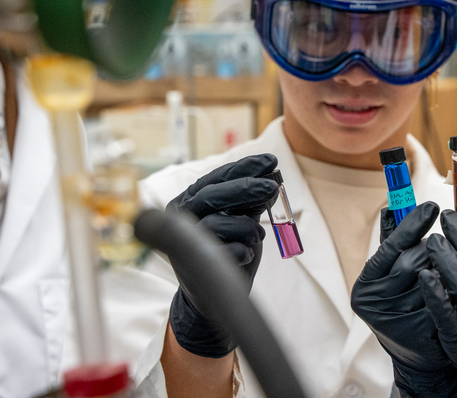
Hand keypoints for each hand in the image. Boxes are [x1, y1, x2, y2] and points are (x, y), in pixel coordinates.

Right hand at [166, 153, 278, 356]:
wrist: (208, 294)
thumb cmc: (226, 248)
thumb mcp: (240, 219)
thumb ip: (250, 201)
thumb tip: (273, 178)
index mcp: (189, 200)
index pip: (216, 178)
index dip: (244, 167)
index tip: (272, 161)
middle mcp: (182, 217)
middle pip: (212, 195)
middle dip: (246, 188)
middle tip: (273, 186)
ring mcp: (186, 242)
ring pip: (218, 223)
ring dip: (247, 227)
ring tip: (258, 235)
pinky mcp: (196, 267)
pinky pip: (227, 252)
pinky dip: (243, 251)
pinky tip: (246, 254)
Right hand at [351, 202, 456, 397]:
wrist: (417, 356)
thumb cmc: (406, 301)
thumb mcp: (394, 272)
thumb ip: (393, 240)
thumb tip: (393, 204)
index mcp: (366, 284)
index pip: (390, 246)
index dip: (412, 224)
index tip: (432, 205)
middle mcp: (375, 303)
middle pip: (412, 263)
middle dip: (434, 249)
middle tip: (448, 240)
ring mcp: (395, 322)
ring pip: (432, 281)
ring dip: (448, 267)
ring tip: (456, 263)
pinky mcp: (419, 336)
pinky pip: (444, 302)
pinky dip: (456, 290)